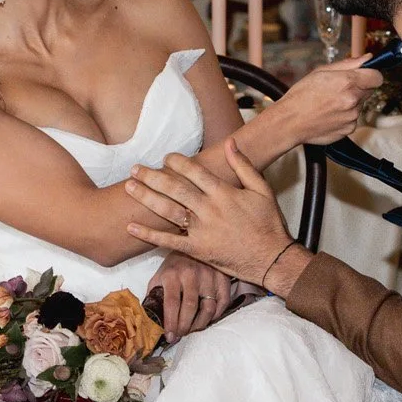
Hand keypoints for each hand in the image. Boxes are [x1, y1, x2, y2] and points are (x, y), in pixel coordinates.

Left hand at [126, 141, 304, 288]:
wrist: (272, 258)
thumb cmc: (269, 223)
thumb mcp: (262, 189)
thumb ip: (244, 165)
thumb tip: (230, 143)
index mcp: (224, 193)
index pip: (194, 171)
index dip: (177, 162)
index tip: (166, 157)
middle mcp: (209, 210)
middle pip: (175, 188)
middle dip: (152, 176)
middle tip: (135, 168)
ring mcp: (201, 231)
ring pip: (168, 211)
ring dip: (146, 197)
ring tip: (129, 187)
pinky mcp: (197, 250)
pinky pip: (169, 242)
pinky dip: (149, 235)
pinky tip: (131, 227)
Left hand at [148, 252, 230, 339]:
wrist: (193, 243)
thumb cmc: (175, 265)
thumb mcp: (160, 275)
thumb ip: (154, 295)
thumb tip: (150, 317)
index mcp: (172, 274)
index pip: (172, 303)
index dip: (171, 323)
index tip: (170, 337)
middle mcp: (191, 274)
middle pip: (190, 308)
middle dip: (185, 327)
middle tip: (181, 335)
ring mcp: (209, 276)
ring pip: (208, 308)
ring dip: (200, 324)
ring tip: (193, 329)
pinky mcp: (222, 278)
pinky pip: (222, 303)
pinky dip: (216, 315)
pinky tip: (207, 318)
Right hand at [269, 61, 379, 146]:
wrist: (290, 121)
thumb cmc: (301, 96)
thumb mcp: (321, 72)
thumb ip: (348, 64)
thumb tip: (367, 59)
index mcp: (347, 82)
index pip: (377, 77)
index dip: (370, 75)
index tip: (363, 76)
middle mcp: (353, 100)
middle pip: (368, 91)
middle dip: (358, 88)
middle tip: (338, 89)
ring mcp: (352, 117)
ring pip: (359, 106)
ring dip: (350, 103)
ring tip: (329, 104)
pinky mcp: (348, 129)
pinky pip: (352, 119)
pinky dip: (344, 116)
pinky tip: (329, 114)